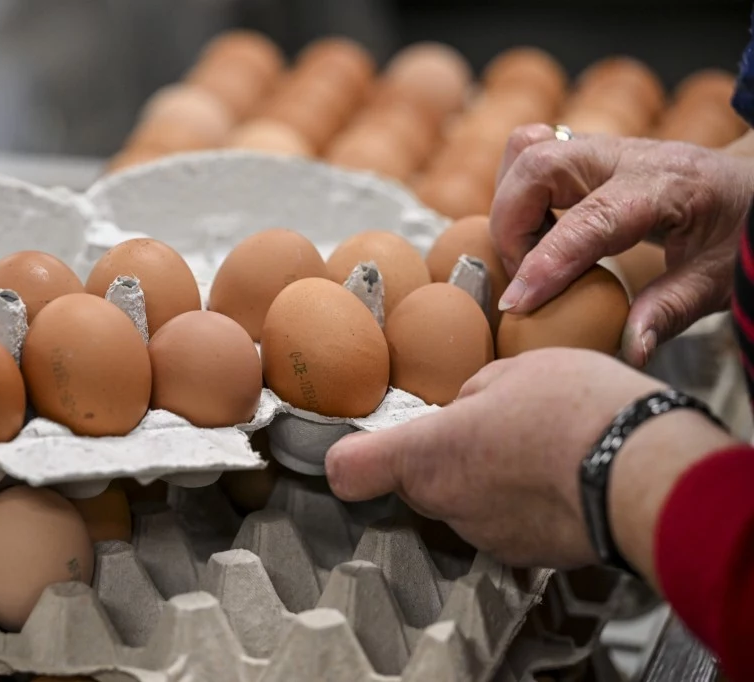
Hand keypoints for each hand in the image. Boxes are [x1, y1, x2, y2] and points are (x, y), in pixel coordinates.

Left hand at [325, 348, 664, 568]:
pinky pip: (503, 522)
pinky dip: (519, 504)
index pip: (349, 470)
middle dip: (439, 456)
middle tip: (482, 428)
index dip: (350, 458)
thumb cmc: (579, 411)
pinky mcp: (524, 556)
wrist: (647, 471)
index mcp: (428, 452)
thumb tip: (467, 406)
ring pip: (462, 502)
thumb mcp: (515, 371)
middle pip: (414, 481)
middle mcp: (446, 502)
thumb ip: (473, 393)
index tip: (359, 448)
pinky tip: (554, 477)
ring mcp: (485, 534)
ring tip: (532, 448)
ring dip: (483, 480)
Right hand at [490, 124, 753, 366]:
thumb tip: (630, 350)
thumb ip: (670, 312)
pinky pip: (531, 153)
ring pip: (526, 153)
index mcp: (667, 186)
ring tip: (528, 255)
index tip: (517, 303)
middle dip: (511, 225)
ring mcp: (604, 149)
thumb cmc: (739, 232)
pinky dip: (517, 191)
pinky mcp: (588, 153)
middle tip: (524, 277)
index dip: (546, 262)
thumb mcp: (717, 279)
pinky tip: (535, 230)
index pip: (591, 220)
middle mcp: (629, 156)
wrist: (753, 186)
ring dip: (510, 207)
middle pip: (538, 165)